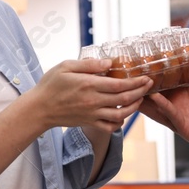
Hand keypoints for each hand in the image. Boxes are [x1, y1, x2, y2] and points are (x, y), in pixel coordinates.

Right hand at [35, 58, 151, 129]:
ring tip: (140, 98)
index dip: (136, 82)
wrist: (39, 109)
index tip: (145, 77)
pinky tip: (123, 114)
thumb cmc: (51, 84)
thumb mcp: (66, 66)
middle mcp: (93, 101)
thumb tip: (109, 63)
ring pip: (120, 114)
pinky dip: (120, 122)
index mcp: (88, 85)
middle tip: (149, 84)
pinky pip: (110, 126)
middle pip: (124, 99)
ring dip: (134, 107)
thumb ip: (88, 64)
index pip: (119, 85)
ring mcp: (92, 114)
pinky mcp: (89, 123)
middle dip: (140, 92)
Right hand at [138, 53, 188, 163]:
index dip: (156, 72)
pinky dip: (161, 105)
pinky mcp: (181, 125)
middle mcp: (178, 102)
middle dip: (145, 84)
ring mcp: (177, 115)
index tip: (145, 61)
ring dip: (147, 96)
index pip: (166, 79)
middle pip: (156, 92)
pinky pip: (169, 114)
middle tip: (132, 72)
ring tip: (135, 85)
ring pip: (156, 105)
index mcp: (185, 92)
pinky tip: (154, 97)